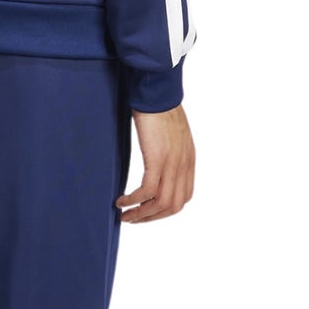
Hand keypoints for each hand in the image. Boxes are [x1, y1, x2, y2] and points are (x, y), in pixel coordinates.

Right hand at [115, 102, 194, 222]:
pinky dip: (133, 201)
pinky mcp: (158, 159)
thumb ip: (169, 149)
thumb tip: (156, 156)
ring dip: (141, 214)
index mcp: (188, 160)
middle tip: (132, 219)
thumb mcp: (171, 133)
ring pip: (161, 204)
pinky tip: (120, 201)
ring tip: (124, 216)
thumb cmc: (158, 106)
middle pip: (173, 206)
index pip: (183, 197)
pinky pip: (147, 191)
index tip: (146, 210)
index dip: (165, 210)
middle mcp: (183, 165)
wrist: (156, 89)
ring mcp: (172, 163)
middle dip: (151, 218)